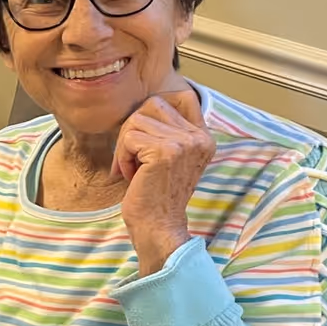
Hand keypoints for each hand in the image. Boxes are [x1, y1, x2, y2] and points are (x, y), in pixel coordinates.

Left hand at [114, 88, 215, 276]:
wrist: (159, 229)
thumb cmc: (157, 198)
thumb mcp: (170, 159)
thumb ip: (167, 132)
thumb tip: (144, 105)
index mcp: (204, 137)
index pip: (183, 96)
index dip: (155, 109)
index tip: (144, 136)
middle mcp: (199, 137)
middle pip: (154, 104)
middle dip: (133, 128)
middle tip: (131, 157)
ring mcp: (184, 142)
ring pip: (137, 119)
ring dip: (126, 146)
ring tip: (134, 170)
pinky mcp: (165, 151)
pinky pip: (129, 138)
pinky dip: (122, 157)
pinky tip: (131, 177)